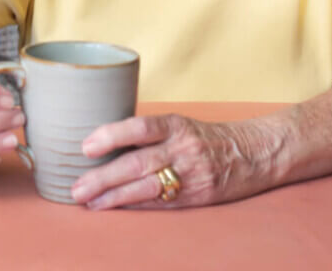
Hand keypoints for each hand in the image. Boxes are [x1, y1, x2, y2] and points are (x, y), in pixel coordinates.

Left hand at [70, 114, 275, 209]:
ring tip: (89, 201)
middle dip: (103, 177)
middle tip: (76, 187)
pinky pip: (161, 202)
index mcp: (176, 125)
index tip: (86, 146)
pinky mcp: (196, 197)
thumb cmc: (205, 137)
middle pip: (137, 162)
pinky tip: (114, 207)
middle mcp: (183, 148)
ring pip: (146, 186)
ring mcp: (191, 174)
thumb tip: (101, 141)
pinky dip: (134, 205)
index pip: (140, 127)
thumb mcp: (180, 124)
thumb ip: (147, 133)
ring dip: (114, 196)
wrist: (254, 153)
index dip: (111, 135)